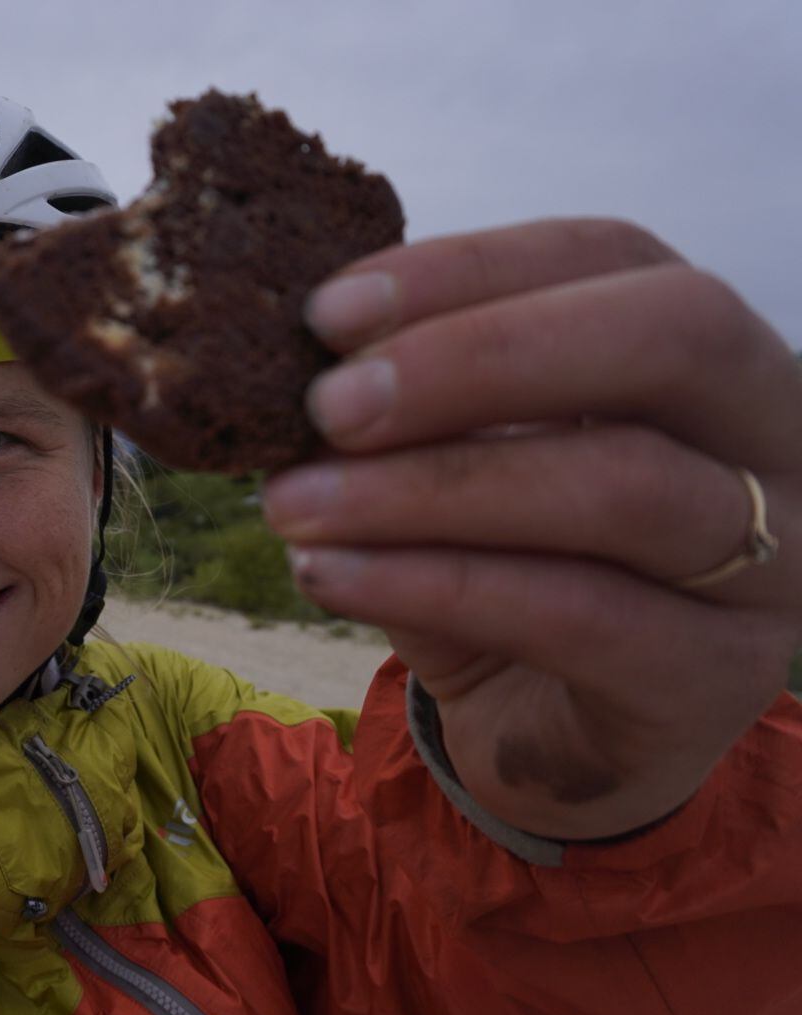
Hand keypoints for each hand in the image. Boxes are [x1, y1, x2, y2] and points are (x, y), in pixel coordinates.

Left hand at [262, 218, 801, 838]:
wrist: (548, 735)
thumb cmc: (500, 571)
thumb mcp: (450, 467)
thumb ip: (405, 410)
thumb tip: (283, 362)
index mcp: (704, 352)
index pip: (610, 256)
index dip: (468, 270)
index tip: (328, 314)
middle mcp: (773, 437)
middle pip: (671, 338)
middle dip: (479, 357)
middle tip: (327, 406)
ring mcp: (773, 562)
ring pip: (621, 487)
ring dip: (430, 489)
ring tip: (292, 506)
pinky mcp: (718, 676)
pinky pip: (579, 615)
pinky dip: (434, 585)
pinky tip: (329, 576)